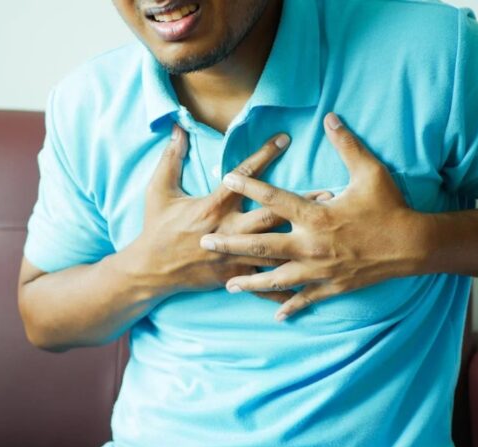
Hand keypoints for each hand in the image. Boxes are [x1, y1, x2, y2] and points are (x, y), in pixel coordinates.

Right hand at [129, 124, 331, 302]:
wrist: (150, 269)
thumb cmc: (155, 227)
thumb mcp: (158, 190)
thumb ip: (171, 159)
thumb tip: (178, 130)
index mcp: (212, 207)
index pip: (243, 177)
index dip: (264, 155)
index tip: (284, 139)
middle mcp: (228, 230)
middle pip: (270, 215)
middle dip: (300, 204)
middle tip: (328, 193)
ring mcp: (233, 256)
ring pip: (274, 248)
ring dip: (302, 239)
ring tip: (327, 231)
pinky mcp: (234, 275)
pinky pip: (263, 282)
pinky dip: (286, 286)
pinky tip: (310, 285)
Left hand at [199, 113, 428, 320]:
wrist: (413, 245)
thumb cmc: (390, 207)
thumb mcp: (370, 172)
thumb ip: (347, 145)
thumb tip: (331, 118)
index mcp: (315, 215)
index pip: (274, 199)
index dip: (249, 186)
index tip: (225, 179)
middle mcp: (310, 245)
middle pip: (261, 246)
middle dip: (230, 245)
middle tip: (205, 244)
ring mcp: (318, 269)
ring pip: (276, 279)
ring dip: (250, 282)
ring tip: (228, 285)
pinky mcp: (330, 286)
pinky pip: (305, 299)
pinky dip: (289, 307)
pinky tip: (274, 315)